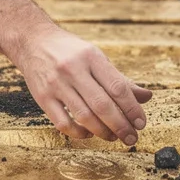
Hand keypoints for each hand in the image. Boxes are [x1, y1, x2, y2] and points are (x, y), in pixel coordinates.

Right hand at [0, 0, 152, 144]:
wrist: (33, 41)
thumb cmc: (70, 51)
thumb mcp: (96, 57)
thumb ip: (120, 79)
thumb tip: (147, 97)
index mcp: (91, 57)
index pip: (117, 87)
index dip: (132, 109)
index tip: (141, 124)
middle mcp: (73, 69)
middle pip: (102, 105)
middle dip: (121, 126)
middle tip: (131, 138)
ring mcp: (56, 84)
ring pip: (84, 116)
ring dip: (103, 132)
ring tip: (113, 138)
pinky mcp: (42, 97)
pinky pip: (63, 123)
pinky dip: (79, 133)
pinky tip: (88, 134)